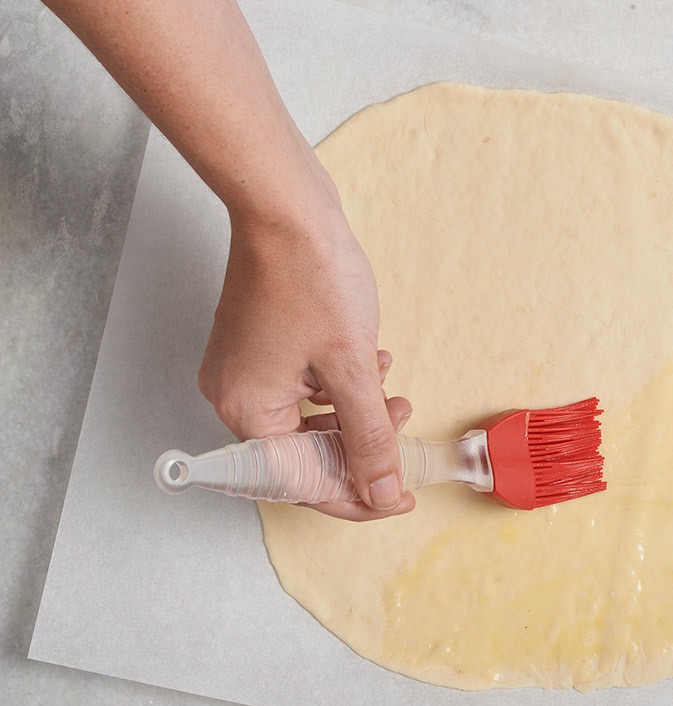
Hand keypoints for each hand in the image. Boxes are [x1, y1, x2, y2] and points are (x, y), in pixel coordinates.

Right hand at [198, 199, 413, 520]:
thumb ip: (370, 437)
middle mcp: (236, 395)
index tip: (400, 498)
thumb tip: (382, 491)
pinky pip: (304, 388)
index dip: (357, 496)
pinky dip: (341, 387)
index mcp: (249, 411)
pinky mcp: (261, 346)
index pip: (303, 483)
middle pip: (306, 453)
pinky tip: (374, 366)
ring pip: (310, 420)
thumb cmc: (311, 276)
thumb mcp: (353, 368)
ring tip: (396, 397)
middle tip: (403, 434)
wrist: (288, 208)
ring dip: (357, 415)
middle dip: (361, 448)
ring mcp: (245, 369)